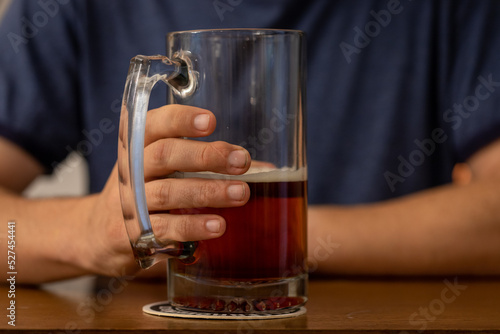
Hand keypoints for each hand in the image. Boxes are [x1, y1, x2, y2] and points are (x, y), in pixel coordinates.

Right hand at [82, 105, 250, 276]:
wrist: (97, 234)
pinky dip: (192, 226)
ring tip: (241, 194)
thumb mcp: (164, 171)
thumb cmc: (144, 193)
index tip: (211, 121)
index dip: (181, 120)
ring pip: (167, 192)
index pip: (155, 124)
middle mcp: (130, 170)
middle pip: (165, 156)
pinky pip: (163, 228)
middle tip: (242, 160)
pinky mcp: (130, 235)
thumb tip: (267, 170)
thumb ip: (206, 166)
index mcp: (138, 146)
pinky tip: (218, 226)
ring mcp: (128, 203)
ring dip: (207, 192)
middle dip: (206, 156)